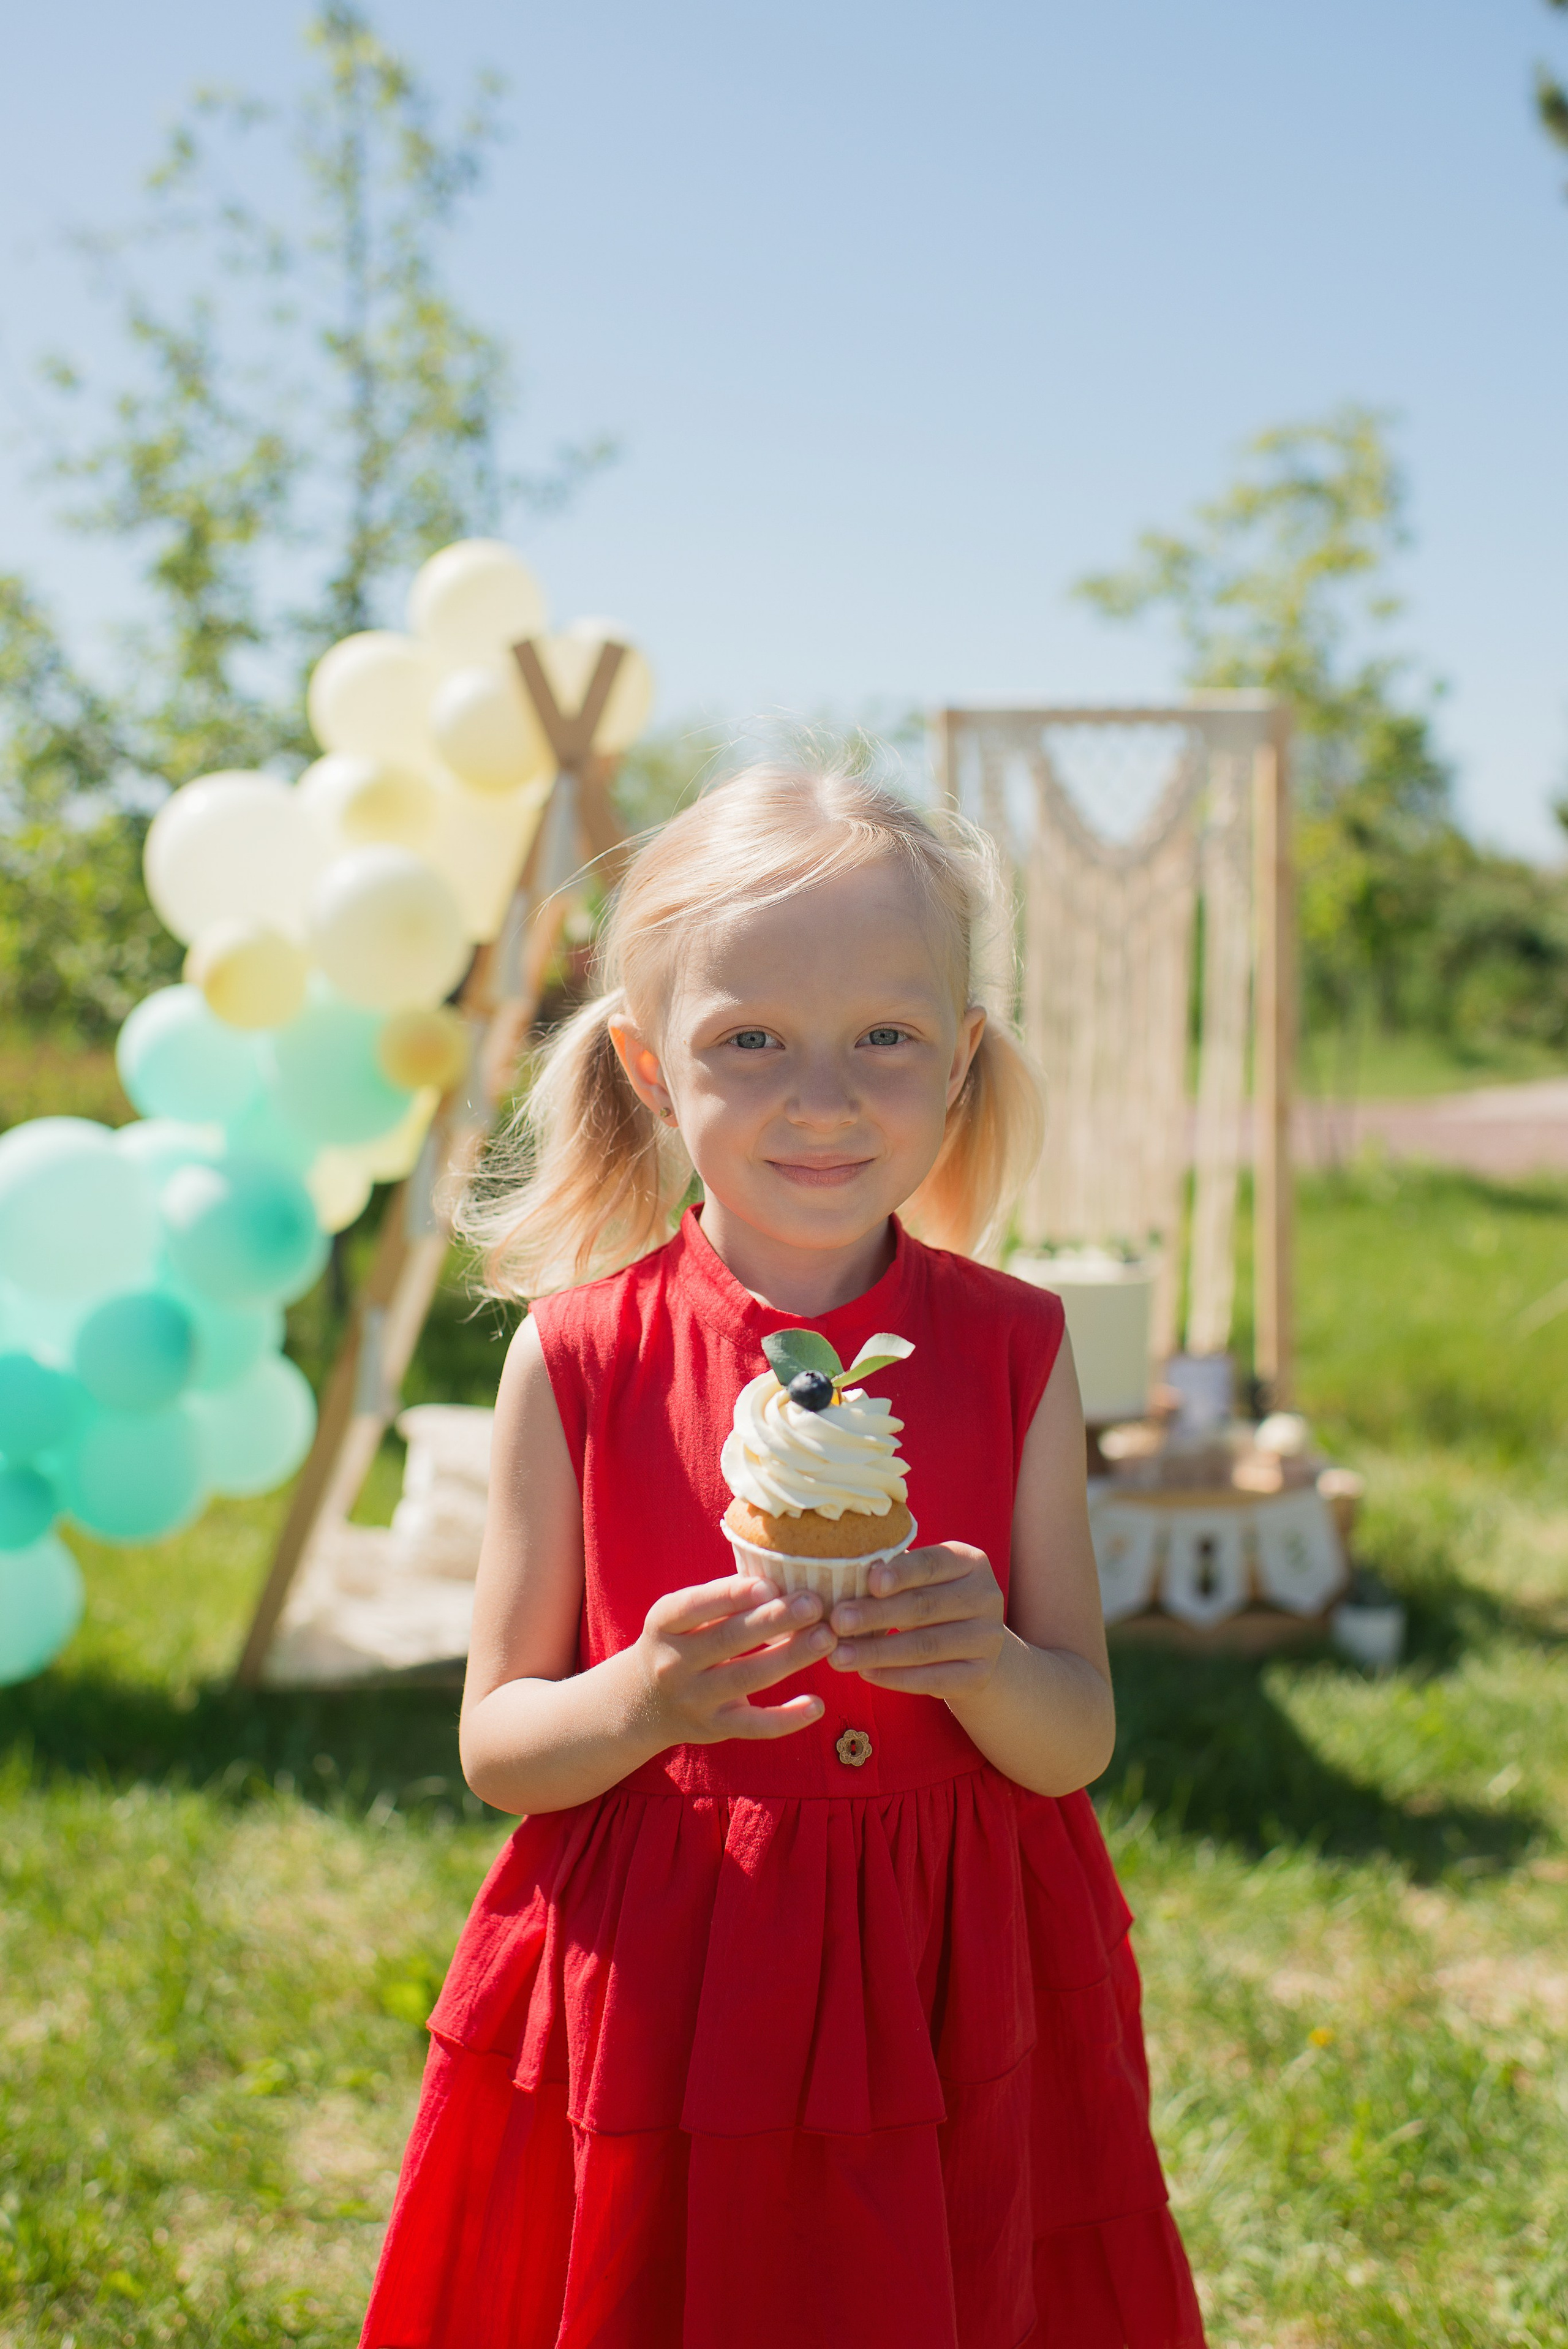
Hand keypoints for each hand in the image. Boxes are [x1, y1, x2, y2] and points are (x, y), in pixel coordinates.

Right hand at [635, 1573, 834, 1743]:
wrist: (643, 1702)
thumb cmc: (679, 1642)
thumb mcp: (682, 1617)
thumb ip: (722, 1599)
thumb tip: (781, 1578)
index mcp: (665, 1623)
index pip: (696, 1605)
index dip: (732, 1595)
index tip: (770, 1584)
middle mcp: (674, 1662)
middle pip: (727, 1639)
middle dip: (774, 1620)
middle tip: (814, 1604)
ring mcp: (693, 1699)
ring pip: (746, 1678)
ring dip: (789, 1658)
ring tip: (826, 1638)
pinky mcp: (714, 1728)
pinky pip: (754, 1726)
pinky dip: (787, 1718)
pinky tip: (817, 1705)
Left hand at [828, 1543, 1004, 1696]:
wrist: (971, 1647)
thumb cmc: (929, 1600)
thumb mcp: (918, 1580)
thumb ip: (890, 1574)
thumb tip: (842, 1573)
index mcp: (969, 1562)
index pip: (932, 1563)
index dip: (902, 1572)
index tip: (871, 1582)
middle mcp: (986, 1597)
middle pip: (924, 1606)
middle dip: (877, 1614)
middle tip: (838, 1621)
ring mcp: (988, 1639)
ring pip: (926, 1646)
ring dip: (878, 1651)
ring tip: (839, 1655)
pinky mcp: (980, 1675)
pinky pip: (933, 1679)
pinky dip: (896, 1678)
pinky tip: (866, 1673)